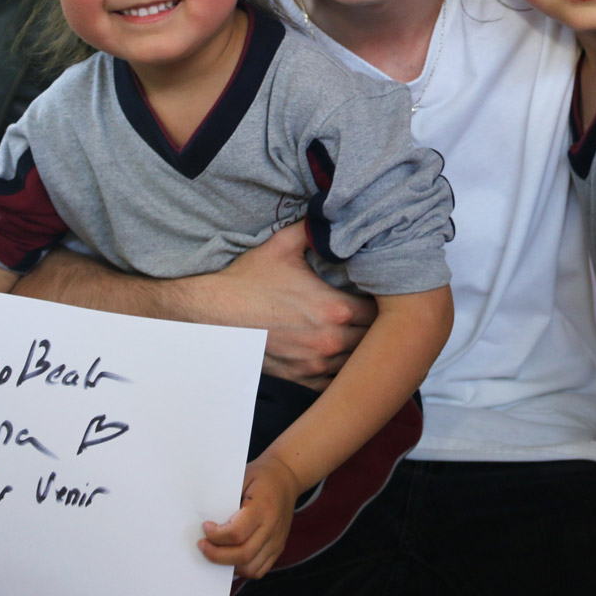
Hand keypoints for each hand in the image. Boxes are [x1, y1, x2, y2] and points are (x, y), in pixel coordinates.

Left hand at [199, 453, 298, 579]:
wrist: (287, 477)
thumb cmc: (260, 476)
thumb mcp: (242, 477)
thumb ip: (226, 499)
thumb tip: (204, 519)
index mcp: (263, 507)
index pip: (237, 532)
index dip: (216, 535)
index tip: (206, 527)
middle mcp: (272, 527)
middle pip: (243, 554)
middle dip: (216, 555)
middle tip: (203, 545)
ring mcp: (277, 540)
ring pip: (250, 567)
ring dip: (228, 565)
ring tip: (216, 552)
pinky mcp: (278, 548)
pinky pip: (259, 570)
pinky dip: (242, 568)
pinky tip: (231, 557)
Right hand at [209, 225, 376, 388]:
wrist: (212, 314)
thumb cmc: (247, 280)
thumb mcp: (282, 246)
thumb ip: (314, 230)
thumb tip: (333, 214)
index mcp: (333, 308)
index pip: (380, 312)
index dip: (383, 303)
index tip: (377, 295)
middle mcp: (329, 340)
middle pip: (373, 339)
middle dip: (376, 327)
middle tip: (373, 314)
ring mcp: (315, 364)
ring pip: (357, 362)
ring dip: (360, 349)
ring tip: (358, 333)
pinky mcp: (301, 378)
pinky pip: (335, 381)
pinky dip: (340, 370)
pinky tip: (338, 354)